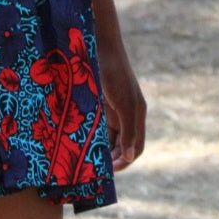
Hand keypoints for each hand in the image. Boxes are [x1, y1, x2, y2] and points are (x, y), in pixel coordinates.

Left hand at [97, 43, 145, 171]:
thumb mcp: (124, 105)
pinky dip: (93, 137)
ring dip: (102, 150)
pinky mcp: (101, 103)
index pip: (136, 148)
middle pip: (123, 146)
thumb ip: (128, 131)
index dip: (126, 162)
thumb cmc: (115, 74)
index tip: (109, 171)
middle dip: (113, 159)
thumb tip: (130, 157)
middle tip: (95, 169)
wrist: (100, 47)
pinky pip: (99, 127)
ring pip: (110, 138)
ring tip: (87, 160)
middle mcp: (127, 115)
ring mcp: (114, 109)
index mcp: (137, 115)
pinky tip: (81, 144)